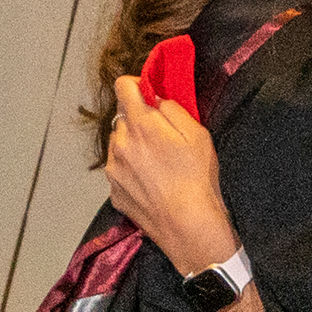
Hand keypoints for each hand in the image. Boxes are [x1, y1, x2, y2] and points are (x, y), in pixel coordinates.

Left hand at [105, 75, 240, 276]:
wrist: (188, 226)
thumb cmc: (197, 179)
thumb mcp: (197, 134)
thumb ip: (172, 109)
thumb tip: (157, 100)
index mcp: (139, 124)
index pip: (122, 86)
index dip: (135, 84)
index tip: (148, 93)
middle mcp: (118, 143)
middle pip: (121, 119)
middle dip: (138, 121)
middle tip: (161, 136)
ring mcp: (113, 170)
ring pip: (118, 146)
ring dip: (132, 147)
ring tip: (157, 165)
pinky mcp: (114, 193)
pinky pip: (119, 172)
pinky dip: (131, 172)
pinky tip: (152, 184)